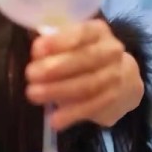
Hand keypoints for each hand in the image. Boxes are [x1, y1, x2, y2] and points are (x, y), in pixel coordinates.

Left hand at [25, 18, 142, 130]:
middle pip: (85, 59)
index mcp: (97, 31)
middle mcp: (111, 51)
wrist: (121, 78)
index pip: (81, 33)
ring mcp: (115, 76)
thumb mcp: (71, 42)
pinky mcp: (113, 99)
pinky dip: (72, 114)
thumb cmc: (84, 55)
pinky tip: (54, 120)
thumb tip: (31, 43)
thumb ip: (52, 42)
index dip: (59, 41)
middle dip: (55, 68)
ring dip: (58, 91)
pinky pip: (91, 107)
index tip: (36, 50)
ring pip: (87, 85)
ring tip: (34, 95)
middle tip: (30, 75)